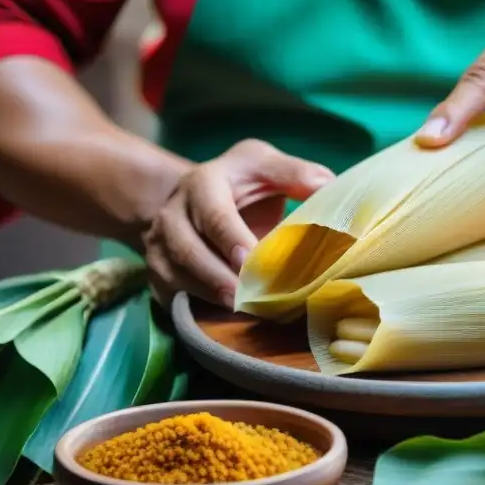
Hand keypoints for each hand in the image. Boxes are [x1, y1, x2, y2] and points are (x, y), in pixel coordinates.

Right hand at [142, 140, 333, 308]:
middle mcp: (172, 213)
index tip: (251, 261)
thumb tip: (326, 188)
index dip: (231, 239)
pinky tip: (224, 319)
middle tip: (249, 297)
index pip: (214, 213)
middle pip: (188, 249)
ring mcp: (159, 245)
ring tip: (242, 311)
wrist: (196, 198)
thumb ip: (295, 174)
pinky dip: (196, 308)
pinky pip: (171, 295)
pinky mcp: (158, 273)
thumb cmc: (242, 183)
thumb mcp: (265, 165)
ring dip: (209, 295)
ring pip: (176, 275)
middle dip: (219, 275)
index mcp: (202, 183)